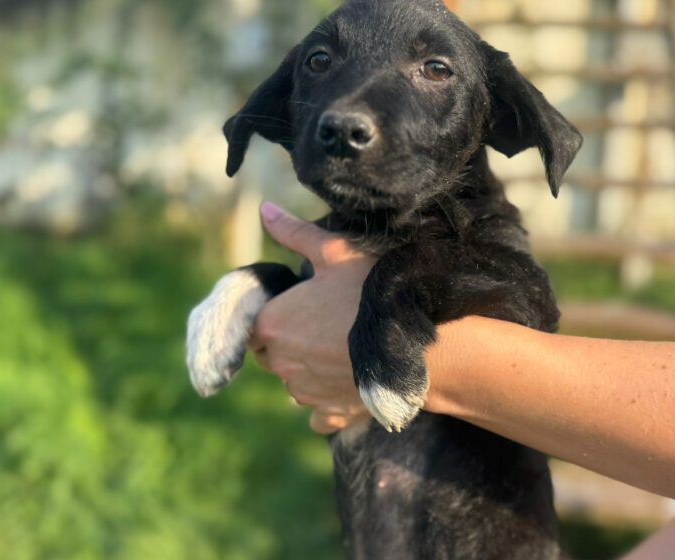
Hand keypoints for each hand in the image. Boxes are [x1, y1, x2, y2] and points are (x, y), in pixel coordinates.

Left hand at [249, 202, 376, 433]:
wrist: (421, 344)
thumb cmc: (374, 292)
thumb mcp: (336, 252)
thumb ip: (295, 233)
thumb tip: (264, 208)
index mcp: (272, 324)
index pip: (254, 324)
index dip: (275, 313)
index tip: (300, 305)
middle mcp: (281, 363)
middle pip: (271, 354)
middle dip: (289, 340)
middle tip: (324, 322)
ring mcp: (305, 393)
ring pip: (294, 382)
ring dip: (308, 369)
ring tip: (342, 347)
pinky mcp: (331, 414)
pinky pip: (317, 414)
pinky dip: (326, 403)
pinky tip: (346, 383)